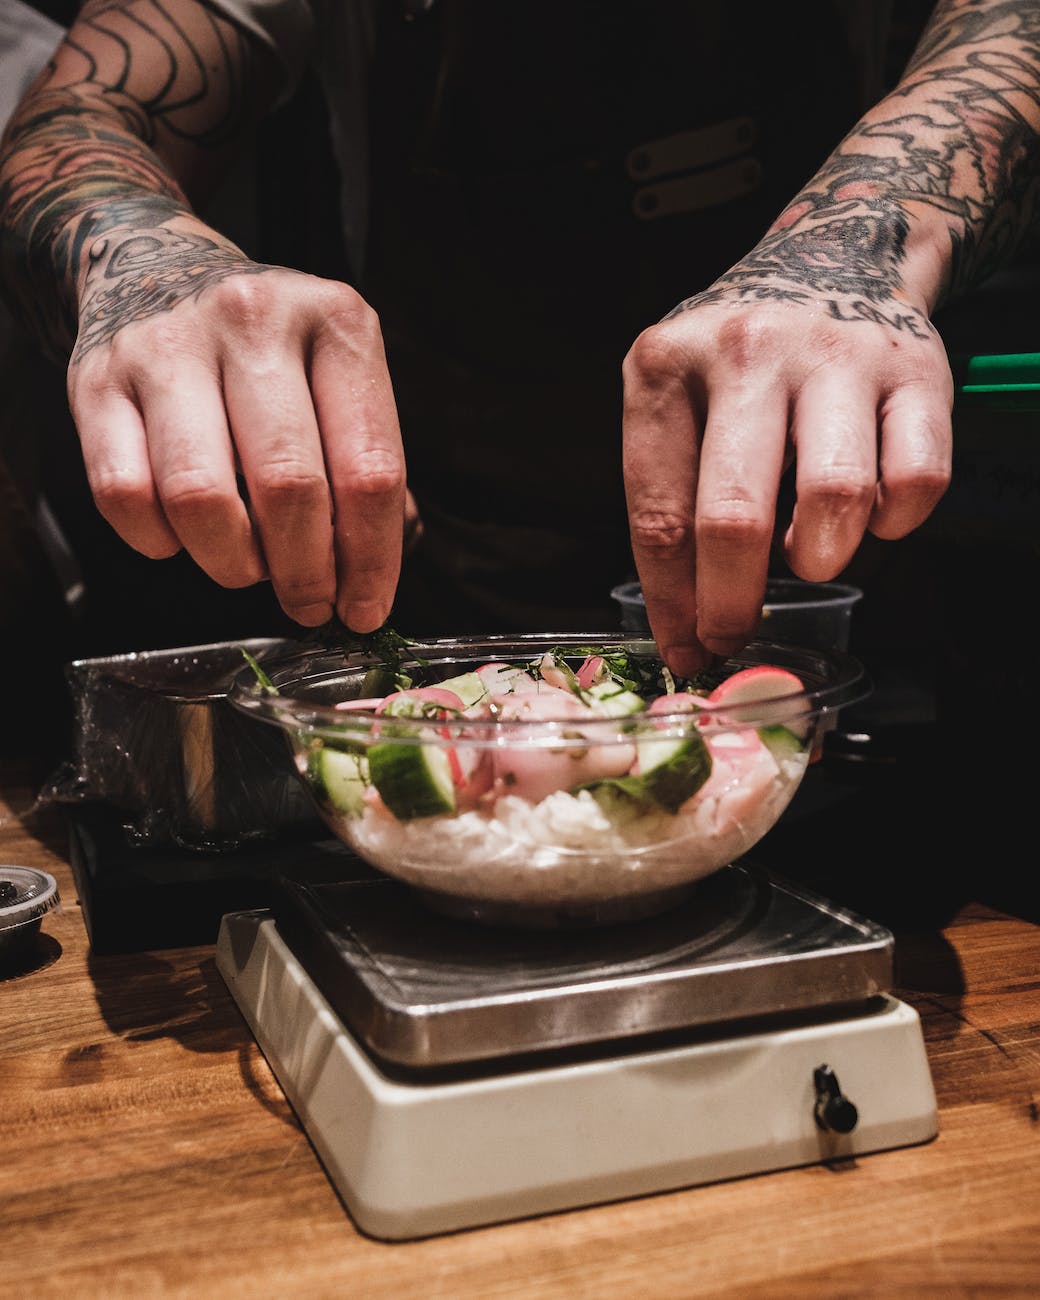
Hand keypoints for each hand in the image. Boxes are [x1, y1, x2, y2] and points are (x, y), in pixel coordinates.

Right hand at [68, 236, 406, 632]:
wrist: (155, 268)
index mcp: (337, 322)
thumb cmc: (267, 353)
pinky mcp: (96, 379)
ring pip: (201, 498)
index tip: (365, 609)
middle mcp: (254, 321)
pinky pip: (125, 497)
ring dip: (233, 564)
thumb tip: (372, 573)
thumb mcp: (337, 378)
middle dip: (305, 573)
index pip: (370, 470)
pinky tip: (184, 535)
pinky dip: (160, 542)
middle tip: (309, 604)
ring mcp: (168, 345)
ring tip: (249, 568)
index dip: (371, 559)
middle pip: (290, 488)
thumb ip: (367, 468)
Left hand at [622, 285, 952, 676]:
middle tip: (734, 635)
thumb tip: (686, 620)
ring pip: (834, 498)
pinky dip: (893, 523)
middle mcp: (748, 351)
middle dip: (731, 602)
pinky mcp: (917, 370)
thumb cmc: (740, 358)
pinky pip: (915, 482)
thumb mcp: (678, 399)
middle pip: (733, 516)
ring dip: (818, 556)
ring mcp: (837, 356)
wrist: (835, 258)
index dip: (672, 601)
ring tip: (807, 552)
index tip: (685, 649)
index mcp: (667, 366)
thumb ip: (673, 495)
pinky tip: (868, 513)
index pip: (658, 514)